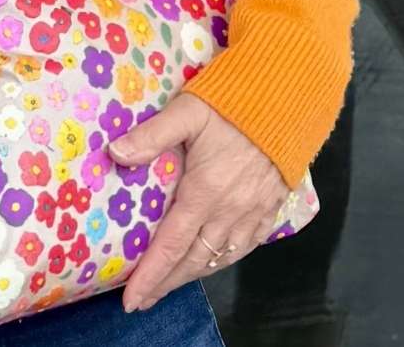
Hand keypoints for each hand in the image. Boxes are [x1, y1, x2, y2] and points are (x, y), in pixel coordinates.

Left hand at [108, 94, 288, 313]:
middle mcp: (229, 212)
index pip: (171, 245)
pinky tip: (213, 260)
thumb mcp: (187, 112)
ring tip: (171, 283)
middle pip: (194, 260)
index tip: (132, 300)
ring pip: (220, 257)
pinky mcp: (270, 208)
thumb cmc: (232, 105)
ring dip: (193, 274)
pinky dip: (225, 260)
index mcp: (205, 192)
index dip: (151, 275)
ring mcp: (252, 213)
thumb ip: (151, 135)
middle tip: (144, 299)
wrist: (287, 103)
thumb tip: (116, 153)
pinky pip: (246, 247)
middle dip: (167, 283)